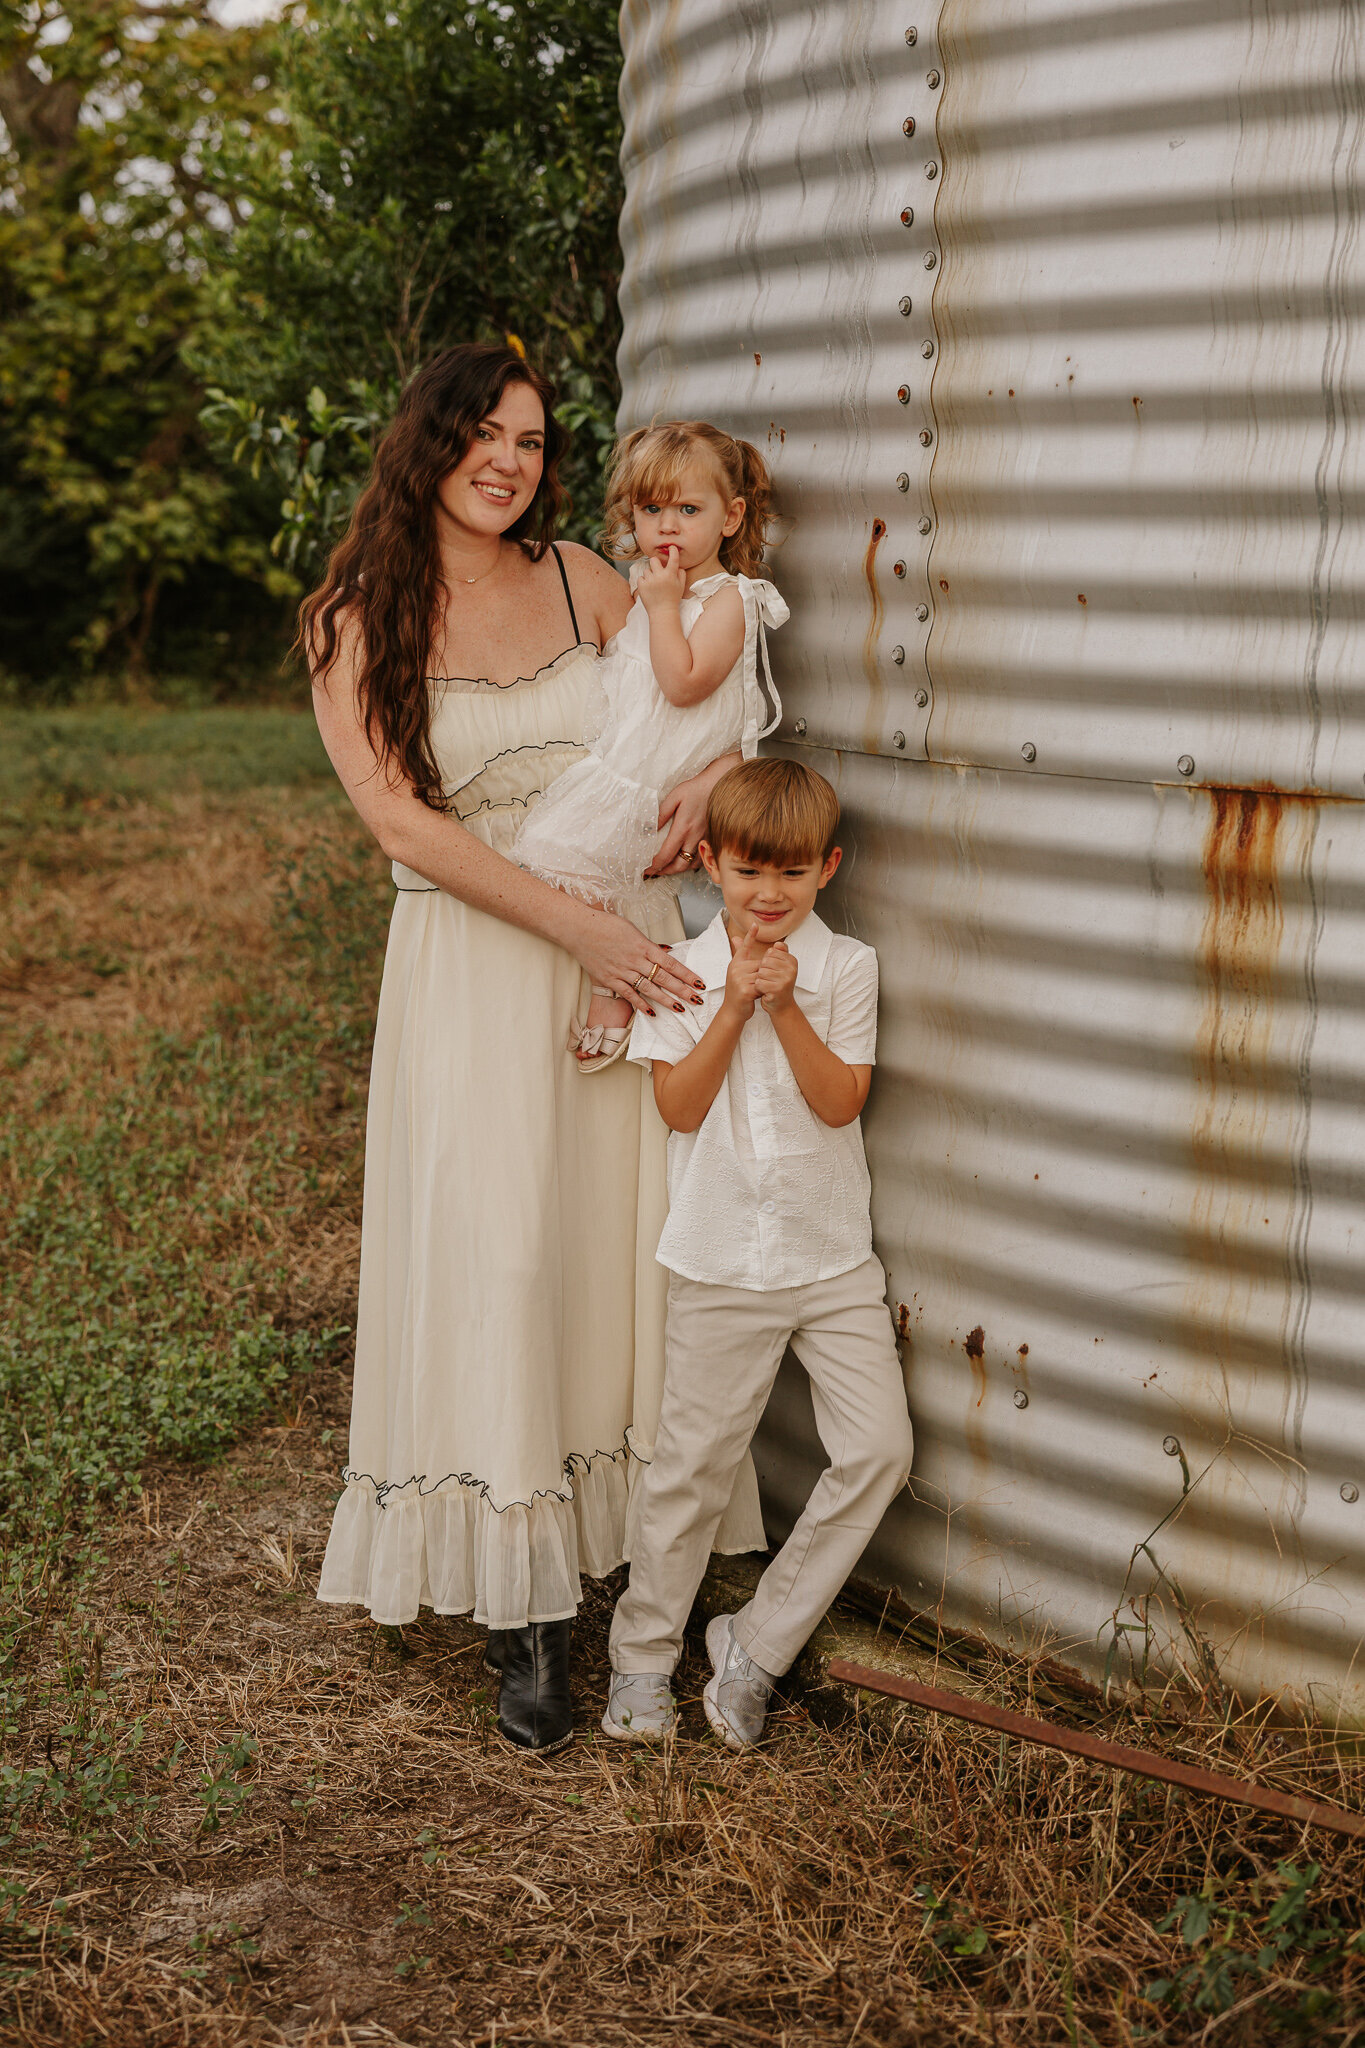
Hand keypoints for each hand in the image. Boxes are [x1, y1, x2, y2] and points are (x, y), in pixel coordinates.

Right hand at [572, 903, 702, 1017]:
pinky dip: (640, 1004)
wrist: (578, 928)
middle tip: (698, 999)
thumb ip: (649, 945)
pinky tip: (652, 1012)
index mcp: (643, 946)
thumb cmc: (605, 925)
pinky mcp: (609, 979)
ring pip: (648, 988)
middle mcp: (635, 960)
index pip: (670, 963)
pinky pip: (628, 994)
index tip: (699, 983)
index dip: (686, 974)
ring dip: (666, 999)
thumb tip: (665, 952)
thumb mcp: (631, 930)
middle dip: (683, 990)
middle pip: (663, 978)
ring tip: (680, 1008)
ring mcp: (622, 971)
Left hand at [636, 547, 687, 614]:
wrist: (662, 612)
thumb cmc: (672, 599)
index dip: (672, 550)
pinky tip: (649, 588)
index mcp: (671, 575)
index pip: (673, 558)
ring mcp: (650, 580)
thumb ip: (680, 574)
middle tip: (657, 570)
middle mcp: (660, 575)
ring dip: (650, 575)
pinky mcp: (642, 585)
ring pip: (647, 570)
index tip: (671, 547)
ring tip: (654, 584)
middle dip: (655, 564)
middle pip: (654, 560)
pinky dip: (644, 581)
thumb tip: (677, 565)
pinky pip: (641, 577)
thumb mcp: (681, 586)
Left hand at [644, 750, 742, 877]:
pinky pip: (702, 860)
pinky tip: (685, 861)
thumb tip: (648, 828)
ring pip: (691, 865)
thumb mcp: (674, 797)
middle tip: (655, 872)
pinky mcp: (713, 840)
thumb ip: (661, 814)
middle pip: (679, 865)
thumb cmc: (697, 789)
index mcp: (683, 828)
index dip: (655, 865)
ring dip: (678, 870)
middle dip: (665, 872)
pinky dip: (692, 865)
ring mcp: (706, 840)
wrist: (720, 785)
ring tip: (667, 869)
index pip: (666, 854)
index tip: (647, 869)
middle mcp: (695, 838)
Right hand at [722, 921, 763, 1020]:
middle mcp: (735, 969)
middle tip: (757, 984)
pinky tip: (758, 995)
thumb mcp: (738, 972)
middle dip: (764, 974)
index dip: (750, 935)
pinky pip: (762, 985)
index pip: (744, 946)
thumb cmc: (739, 991)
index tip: (755, 924)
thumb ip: (741, 956)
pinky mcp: (745, 990)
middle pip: (761, 963)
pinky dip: (764, 990)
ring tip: (756, 990)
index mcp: (735, 963)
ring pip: (762, 975)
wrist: (732, 1011)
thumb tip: (736, 938)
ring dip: (764, 982)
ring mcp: (739, 979)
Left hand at [756, 940, 796, 1013]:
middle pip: (765, 961)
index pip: (770, 952)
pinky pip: (759, 983)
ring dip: (760, 980)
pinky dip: (759, 988)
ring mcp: (787, 978)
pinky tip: (766, 992)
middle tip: (769, 980)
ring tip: (768, 986)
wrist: (780, 1005)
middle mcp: (792, 967)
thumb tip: (746, 930)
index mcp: (791, 959)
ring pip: (761, 972)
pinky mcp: (779, 988)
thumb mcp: (773, 965)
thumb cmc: (775, 984)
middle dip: (762, 971)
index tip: (773, 971)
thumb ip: (766, 951)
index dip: (766, 962)